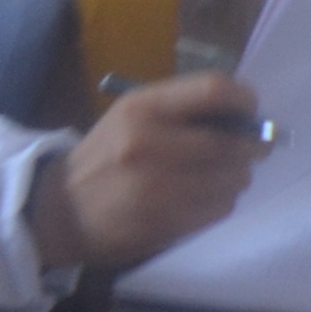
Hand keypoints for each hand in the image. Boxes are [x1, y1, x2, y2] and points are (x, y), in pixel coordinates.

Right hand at [33, 75, 268, 268]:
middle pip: (233, 141)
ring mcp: (158, 186)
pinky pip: (221, 207)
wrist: (57, 213)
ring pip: (234, 178)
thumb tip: (246, 113)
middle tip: (253, 148)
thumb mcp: (132, 116)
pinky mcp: (164, 221)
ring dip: (236, 176)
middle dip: (252, 146)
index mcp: (141, 108)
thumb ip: (183, 107)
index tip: (252, 110)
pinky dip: (221, 201)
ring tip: (218, 175)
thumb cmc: (104, 156)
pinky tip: (201, 197)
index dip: (244, 100)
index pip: (214, 90)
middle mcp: (149, 144)